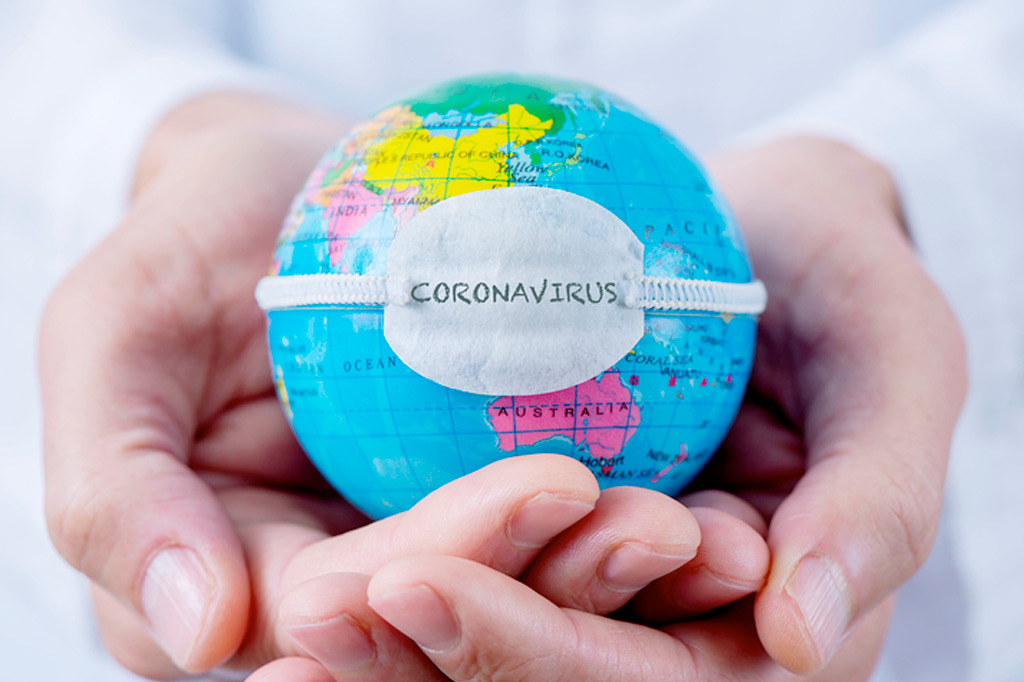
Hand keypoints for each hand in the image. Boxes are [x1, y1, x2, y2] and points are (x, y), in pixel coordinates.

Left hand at [258, 136, 964, 681]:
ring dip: (381, 641)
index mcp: (763, 620)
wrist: (761, 223)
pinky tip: (302, 568)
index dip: (534, 651)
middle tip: (309, 613)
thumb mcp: (892, 356)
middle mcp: (674, 625)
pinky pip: (455, 563)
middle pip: (548, 678)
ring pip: (485, 645)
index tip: (416, 586)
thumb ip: (878, 496)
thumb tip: (805, 638)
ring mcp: (597, 581)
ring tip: (285, 606)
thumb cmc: (838, 274)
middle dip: (432, 656)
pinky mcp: (534, 530)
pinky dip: (380, 572)